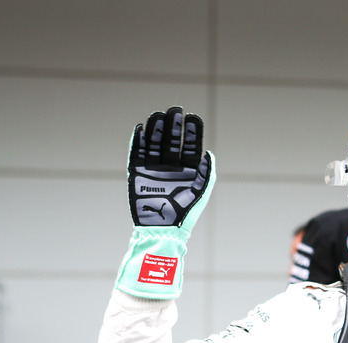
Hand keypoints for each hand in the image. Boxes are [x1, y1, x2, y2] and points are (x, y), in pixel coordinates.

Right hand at [128, 107, 212, 228]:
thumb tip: (208, 153)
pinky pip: (138, 154)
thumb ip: (207, 172)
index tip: (192, 117)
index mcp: (189, 170)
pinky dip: (139, 142)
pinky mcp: (138, 173)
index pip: (190, 146)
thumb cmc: (186, 212)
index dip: (191, 132)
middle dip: (174, 126)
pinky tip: (142, 129)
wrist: (163, 228)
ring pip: (155, 144)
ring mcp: (155, 169)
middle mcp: (172, 167)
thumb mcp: (201, 191)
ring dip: (157, 129)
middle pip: (172, 141)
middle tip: (175, 110)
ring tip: (158, 115)